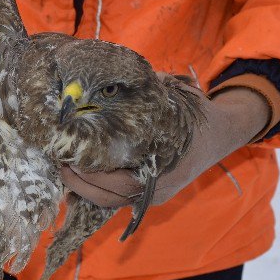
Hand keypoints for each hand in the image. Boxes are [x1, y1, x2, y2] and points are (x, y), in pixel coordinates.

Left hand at [60, 85, 270, 206]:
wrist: (221, 134)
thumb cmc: (197, 116)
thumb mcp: (176, 99)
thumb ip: (147, 92)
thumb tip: (110, 78)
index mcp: (164, 172)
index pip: (117, 184)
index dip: (88, 174)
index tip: (68, 157)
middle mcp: (155, 190)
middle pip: (107, 198)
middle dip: (79, 183)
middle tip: (58, 162)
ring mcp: (150, 195)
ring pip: (108, 201)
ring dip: (83, 188)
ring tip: (62, 167)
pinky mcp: (144, 193)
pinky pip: (114, 197)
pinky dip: (93, 188)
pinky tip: (76, 173)